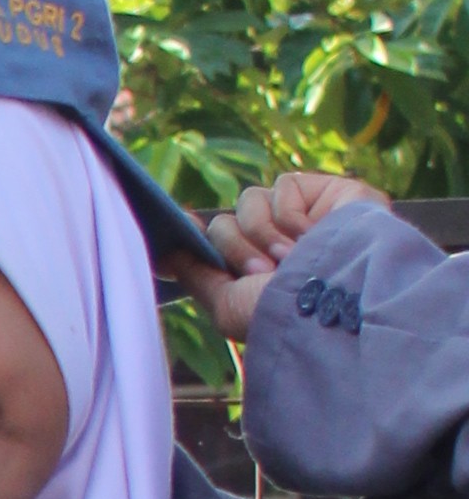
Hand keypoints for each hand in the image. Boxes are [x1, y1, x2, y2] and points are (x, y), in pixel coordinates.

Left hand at [194, 160, 384, 338]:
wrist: (334, 298)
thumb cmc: (283, 312)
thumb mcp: (227, 302)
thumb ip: (195, 273)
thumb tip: (164, 249)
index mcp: (257, 272)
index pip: (219, 241)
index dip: (206, 240)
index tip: (180, 230)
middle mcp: (279, 244)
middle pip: (226, 222)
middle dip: (237, 248)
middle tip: (262, 271)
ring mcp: (305, 217)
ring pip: (249, 201)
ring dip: (262, 235)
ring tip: (289, 259)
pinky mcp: (329, 192)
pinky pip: (282, 187)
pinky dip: (290, 215)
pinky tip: (311, 236)